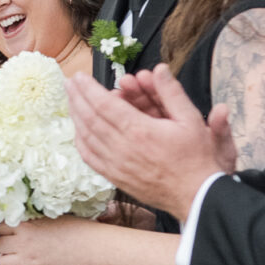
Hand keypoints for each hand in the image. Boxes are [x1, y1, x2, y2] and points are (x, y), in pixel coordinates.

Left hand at [0, 216, 86, 264]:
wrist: (90, 246)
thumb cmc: (75, 227)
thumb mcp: (48, 215)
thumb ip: (29, 218)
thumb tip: (15, 216)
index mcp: (26, 224)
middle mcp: (23, 242)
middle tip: (3, 242)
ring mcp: (28, 260)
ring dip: (2, 259)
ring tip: (9, 256)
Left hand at [66, 68, 227, 217]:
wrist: (196, 195)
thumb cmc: (195, 158)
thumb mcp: (191, 119)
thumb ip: (172, 92)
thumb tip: (160, 69)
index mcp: (139, 130)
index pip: (104, 104)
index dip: (89, 88)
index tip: (79, 76)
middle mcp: (123, 147)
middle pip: (90, 118)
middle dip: (77, 97)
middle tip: (68, 83)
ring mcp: (116, 164)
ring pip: (87, 136)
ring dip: (76, 116)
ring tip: (70, 100)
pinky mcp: (115, 177)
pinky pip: (90, 157)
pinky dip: (80, 141)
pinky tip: (77, 130)